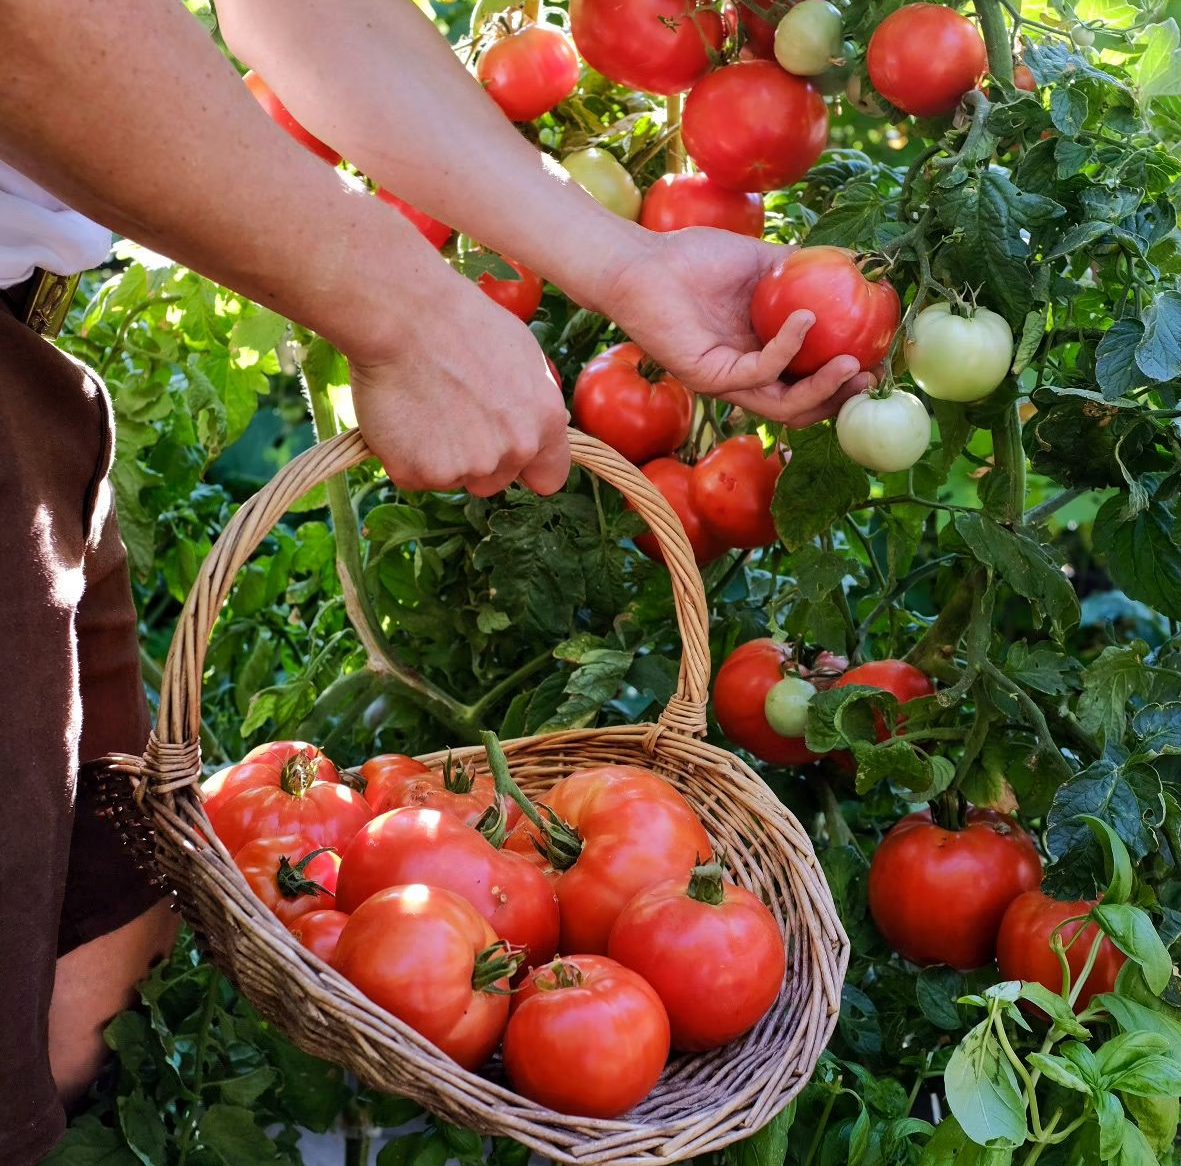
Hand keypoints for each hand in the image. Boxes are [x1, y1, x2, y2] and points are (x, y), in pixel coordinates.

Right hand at [348, 275, 569, 495]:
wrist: (407, 316)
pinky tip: (403, 416)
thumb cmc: (463, 323)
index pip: (549, 478)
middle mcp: (513, 451)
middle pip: (495, 482)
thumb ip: (534, 403)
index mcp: (545, 423)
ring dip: (439, 457)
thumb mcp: (524, 355)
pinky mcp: (420, 472)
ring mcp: (467, 467)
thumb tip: (535, 424)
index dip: (526, 469)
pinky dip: (404, 455)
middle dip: (476, 459)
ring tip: (425, 408)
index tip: (508, 456)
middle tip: (451, 415)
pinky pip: (413, 475)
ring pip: (453, 478)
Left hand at [594, 227, 876, 425]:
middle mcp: (747, 376)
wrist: (644, 262)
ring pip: (783, 406)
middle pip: (802, 408)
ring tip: (850, 364)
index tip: (880, 360)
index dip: (845, 379)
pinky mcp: (708, 376)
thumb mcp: (761, 261)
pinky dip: (786, 349)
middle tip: (870, 377)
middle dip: (840, 398)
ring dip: (821, 389)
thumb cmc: (695, 260)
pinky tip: (804, 320)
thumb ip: (803, 268)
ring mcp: (727, 380)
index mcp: (763, 354)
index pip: (809, 382)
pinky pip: (758, 373)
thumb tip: (855, 260)